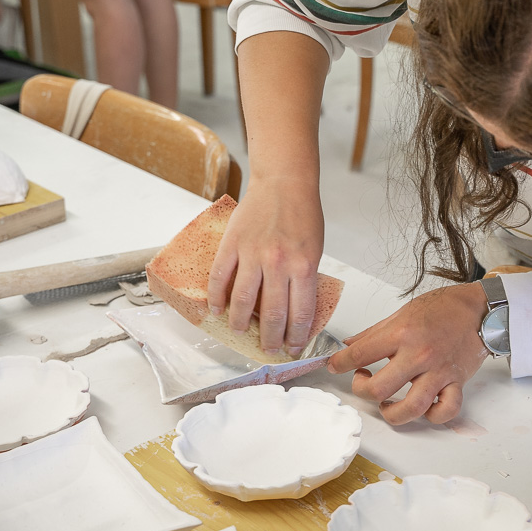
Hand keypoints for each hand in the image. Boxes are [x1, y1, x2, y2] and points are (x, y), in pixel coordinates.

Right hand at [207, 176, 323, 356]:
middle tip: (268, 349)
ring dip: (239, 324)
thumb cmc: (303, 214)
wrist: (284, 182)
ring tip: (239, 333)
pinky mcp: (232, 244)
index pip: (300, 314)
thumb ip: (304, 279)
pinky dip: (216, 298)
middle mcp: (278, 263)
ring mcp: (252, 254)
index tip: (293, 348)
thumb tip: (294, 311)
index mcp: (303, 266)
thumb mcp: (315, 250)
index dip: (296, 337)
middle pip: (271, 315)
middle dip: (269, 339)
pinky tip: (217, 310)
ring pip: (241, 302)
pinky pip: (220, 277)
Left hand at [327, 283, 489, 424]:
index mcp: (402, 333)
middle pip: (379, 389)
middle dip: (362, 389)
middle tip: (362, 380)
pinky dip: (432, 416)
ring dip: (392, 413)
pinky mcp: (456, 382)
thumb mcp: (402, 312)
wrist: (479, 308)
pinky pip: (444, 411)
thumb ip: (374, 332)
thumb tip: (350, 345)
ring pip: (410, 408)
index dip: (340, 363)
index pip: (360, 354)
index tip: (335, 365)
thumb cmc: (443, 308)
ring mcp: (439, 371)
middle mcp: (419, 354)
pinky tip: (422, 407)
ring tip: (386, 405)